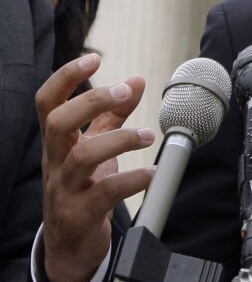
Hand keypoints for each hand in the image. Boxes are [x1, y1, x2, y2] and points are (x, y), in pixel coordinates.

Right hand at [35, 54, 155, 281]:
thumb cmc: (84, 186)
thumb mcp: (96, 146)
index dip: (65, 77)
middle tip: (123, 92)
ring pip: (82, 157)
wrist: (71, 244)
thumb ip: (113, 114)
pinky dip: (133, 179)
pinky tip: (152, 172)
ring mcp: (64, 189)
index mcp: (57, 142)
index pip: (47, 103)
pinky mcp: (80, 214)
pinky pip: (105, 193)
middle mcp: (55, 163)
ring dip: (121, 139)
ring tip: (148, 135)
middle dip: (91, 102)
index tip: (93, 59)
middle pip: (57, 123)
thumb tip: (136, 80)